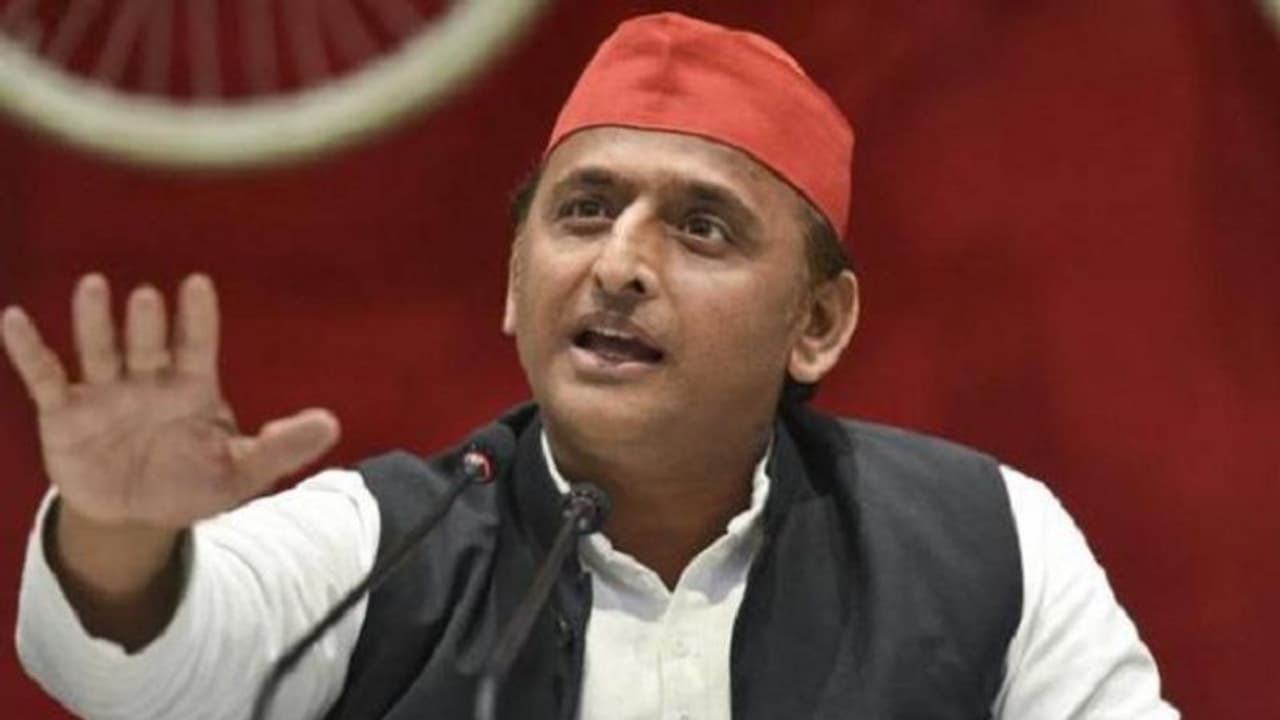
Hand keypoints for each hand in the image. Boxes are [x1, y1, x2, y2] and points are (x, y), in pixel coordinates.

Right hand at [2, 273, 339, 529]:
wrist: (136, 517)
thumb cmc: (191, 483)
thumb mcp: (242, 473)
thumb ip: (281, 447)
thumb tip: (331, 423)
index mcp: (191, 389)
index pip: (197, 346)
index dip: (197, 319)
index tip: (197, 285)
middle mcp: (146, 381)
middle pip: (145, 345)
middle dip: (145, 325)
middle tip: (145, 299)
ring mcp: (103, 394)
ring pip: (98, 351)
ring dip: (93, 323)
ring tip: (95, 287)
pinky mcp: (64, 414)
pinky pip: (44, 377)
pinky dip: (30, 350)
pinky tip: (14, 319)